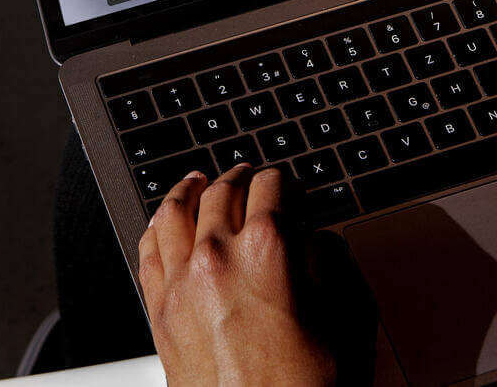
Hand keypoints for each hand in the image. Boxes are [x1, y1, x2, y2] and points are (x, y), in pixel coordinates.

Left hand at [138, 164, 337, 386]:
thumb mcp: (349, 318)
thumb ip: (336, 265)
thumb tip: (323, 242)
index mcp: (268, 250)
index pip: (273, 186)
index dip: (286, 181)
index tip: (289, 187)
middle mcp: (218, 258)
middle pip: (223, 191)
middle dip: (241, 178)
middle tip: (251, 178)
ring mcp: (181, 284)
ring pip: (176, 211)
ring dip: (191, 189)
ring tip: (199, 181)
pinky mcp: (158, 312)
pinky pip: (148, 250)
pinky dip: (156, 226)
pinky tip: (164, 222)